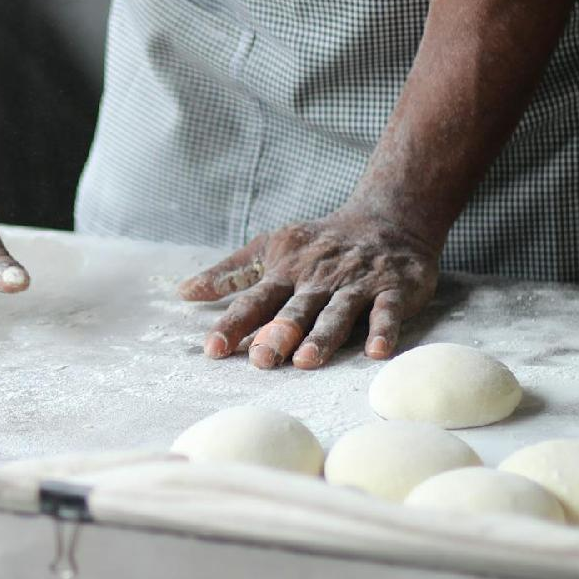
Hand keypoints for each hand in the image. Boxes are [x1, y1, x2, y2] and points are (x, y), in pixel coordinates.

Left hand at [178, 210, 438, 369]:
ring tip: (307, 360)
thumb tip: (184, 292)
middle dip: (277, 333)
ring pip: (337, 312)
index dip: (233, 323)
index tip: (213, 348)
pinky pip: (387, 310)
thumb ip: (231, 273)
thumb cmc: (320, 242)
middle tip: (261, 358)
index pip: (255, 300)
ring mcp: (357, 284)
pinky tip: (376, 351)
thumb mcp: (271, 248)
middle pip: (295, 309)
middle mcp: (318, 279)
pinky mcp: (394, 288)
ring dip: (322, 336)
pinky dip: (383, 329)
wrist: (389, 217)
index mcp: (286, 271)